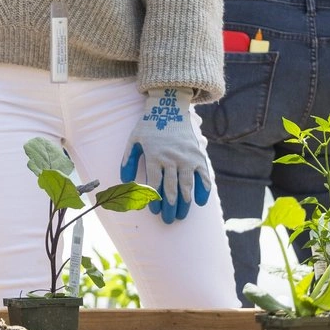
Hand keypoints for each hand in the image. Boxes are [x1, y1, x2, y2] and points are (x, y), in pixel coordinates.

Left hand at [120, 87, 212, 222]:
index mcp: (154, 156)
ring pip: (186, 186)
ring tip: (181, 216)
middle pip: (171, 189)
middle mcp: (171, 159)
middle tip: (168, 221)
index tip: (154, 211)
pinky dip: (203, 190)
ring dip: (184, 203)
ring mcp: (187, 158)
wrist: (170, 108)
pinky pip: (203, 176)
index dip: (154, 200)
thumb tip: (125, 181)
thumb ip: (128, 160)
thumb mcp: (133, 140)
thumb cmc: (149, 126)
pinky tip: (200, 202)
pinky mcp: (199, 156)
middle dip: (169, 207)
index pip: (155, 184)